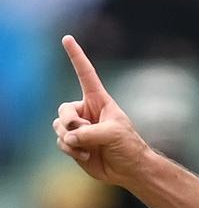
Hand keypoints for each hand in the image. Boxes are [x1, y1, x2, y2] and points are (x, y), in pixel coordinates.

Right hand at [51, 35, 149, 184]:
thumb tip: (68, 137)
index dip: (77, 56)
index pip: (85, 74)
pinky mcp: (74, 143)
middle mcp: (86, 111)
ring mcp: (79, 128)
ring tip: (90, 148)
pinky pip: (61, 142)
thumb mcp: (113, 134)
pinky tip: (87, 155)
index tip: (67, 38)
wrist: (129, 169)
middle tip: (81, 132)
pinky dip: (71, 150)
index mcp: (99, 100)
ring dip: (72, 140)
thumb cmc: (129, 146)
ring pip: (59, 128)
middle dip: (69, 122)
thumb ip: (89, 133)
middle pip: (63, 110)